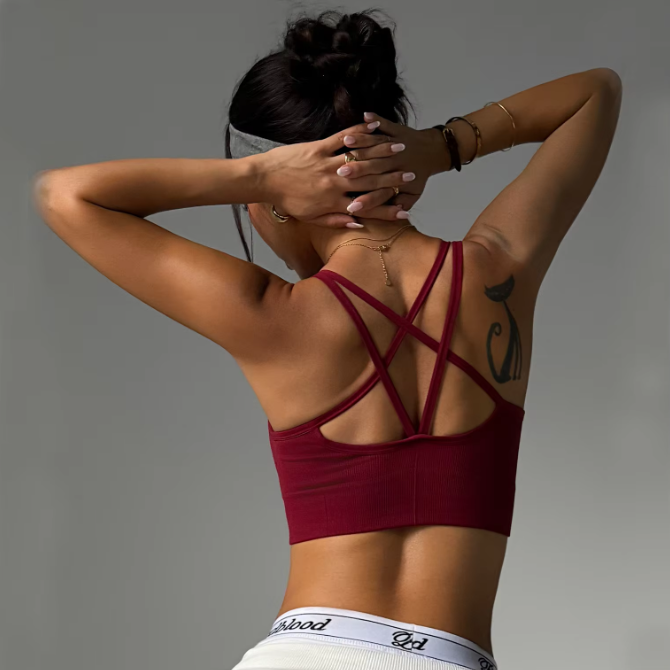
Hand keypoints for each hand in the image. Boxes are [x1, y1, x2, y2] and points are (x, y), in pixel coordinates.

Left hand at [257, 121, 417, 227]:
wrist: (263, 180)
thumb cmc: (287, 200)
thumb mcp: (311, 218)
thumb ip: (335, 222)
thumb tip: (358, 224)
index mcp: (332, 203)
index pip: (365, 208)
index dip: (386, 209)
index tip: (404, 210)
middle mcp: (333, 185)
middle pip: (368, 182)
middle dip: (392, 179)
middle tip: (411, 176)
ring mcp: (326, 164)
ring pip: (359, 159)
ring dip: (381, 153)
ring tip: (400, 149)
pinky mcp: (317, 147)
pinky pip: (341, 139)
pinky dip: (358, 133)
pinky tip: (373, 127)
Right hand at [335, 112, 448, 215]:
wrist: (435, 151)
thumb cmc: (418, 176)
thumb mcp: (414, 194)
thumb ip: (402, 205)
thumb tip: (395, 216)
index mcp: (398, 181)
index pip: (379, 195)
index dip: (366, 201)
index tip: (351, 206)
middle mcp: (396, 163)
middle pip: (374, 168)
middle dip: (358, 170)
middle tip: (341, 172)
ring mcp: (396, 145)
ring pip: (377, 144)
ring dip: (362, 142)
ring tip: (347, 141)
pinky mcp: (397, 130)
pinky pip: (386, 124)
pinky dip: (377, 119)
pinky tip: (366, 116)